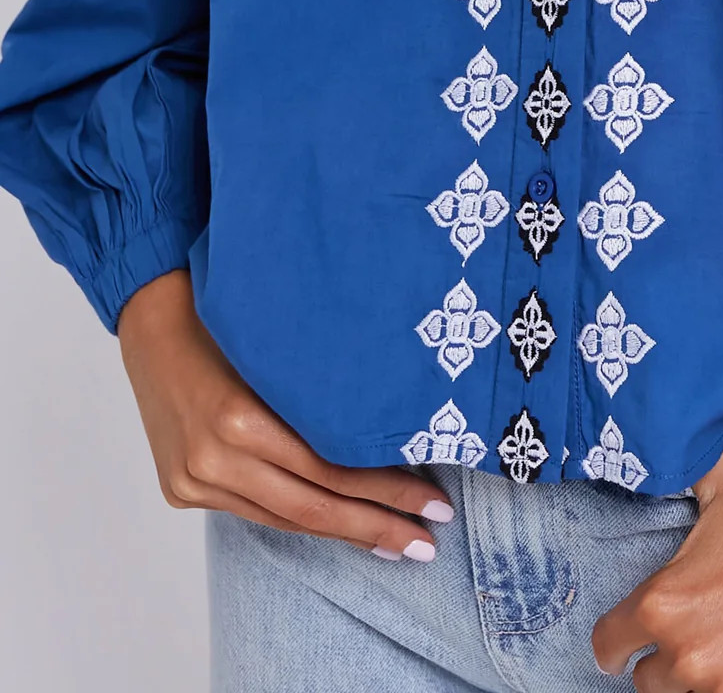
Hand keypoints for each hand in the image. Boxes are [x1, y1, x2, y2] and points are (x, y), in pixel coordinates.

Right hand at [116, 268, 451, 559]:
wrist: (152, 316)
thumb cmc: (229, 315)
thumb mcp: (279, 348)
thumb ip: (319, 395)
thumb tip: (391, 432)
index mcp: (238, 419)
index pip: (329, 471)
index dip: (385, 492)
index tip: (434, 504)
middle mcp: (213, 459)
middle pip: (311, 507)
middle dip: (375, 527)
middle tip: (427, 542)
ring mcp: (194, 481)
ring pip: (284, 518)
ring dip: (342, 531)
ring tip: (395, 542)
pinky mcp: (183, 490)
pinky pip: (255, 511)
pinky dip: (300, 517)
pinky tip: (338, 524)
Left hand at [592, 438, 722, 691]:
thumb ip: (691, 471)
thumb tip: (674, 440)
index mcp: (667, 604)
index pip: (608, 645)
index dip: (617, 638)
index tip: (627, 639)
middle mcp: (690, 657)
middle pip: (649, 682)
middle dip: (667, 658)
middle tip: (696, 635)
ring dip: (702, 682)